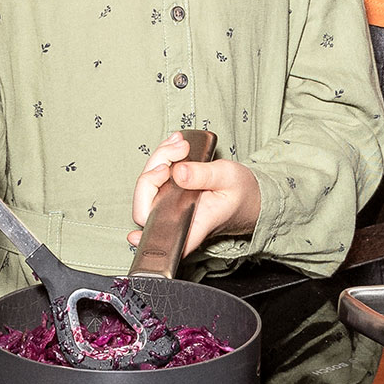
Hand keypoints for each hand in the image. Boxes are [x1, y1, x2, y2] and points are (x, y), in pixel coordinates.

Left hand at [126, 135, 261, 256]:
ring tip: (182, 144)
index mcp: (195, 224)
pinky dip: (162, 157)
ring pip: (149, 186)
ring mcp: (171, 205)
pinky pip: (156, 176)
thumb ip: (204, 175)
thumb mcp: (228, 178)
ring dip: (160, 158)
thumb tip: (178, 173)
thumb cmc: (242, 192)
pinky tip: (176, 145)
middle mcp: (178, 217)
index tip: (133, 235)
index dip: (146, 240)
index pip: (167, 238)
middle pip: (146, 205)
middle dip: (152, 173)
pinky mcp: (170, 192)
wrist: (249, 193)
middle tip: (177, 153)